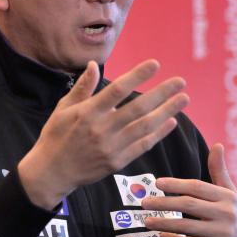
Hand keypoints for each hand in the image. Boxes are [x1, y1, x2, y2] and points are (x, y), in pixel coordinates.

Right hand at [18, 60, 188, 209]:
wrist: (52, 173)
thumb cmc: (56, 135)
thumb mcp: (64, 107)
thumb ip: (83, 87)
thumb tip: (93, 64)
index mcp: (88, 112)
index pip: (118, 90)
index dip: (138, 76)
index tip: (155, 64)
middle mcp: (102, 129)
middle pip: (138, 108)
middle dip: (162, 93)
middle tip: (180, 81)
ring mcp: (111, 148)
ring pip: (145, 127)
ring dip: (167, 112)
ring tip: (183, 99)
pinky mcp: (117, 162)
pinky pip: (142, 146)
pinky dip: (158, 134)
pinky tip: (171, 121)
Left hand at [141, 143, 236, 236]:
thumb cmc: (235, 217)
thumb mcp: (231, 193)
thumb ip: (220, 171)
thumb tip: (217, 145)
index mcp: (227, 196)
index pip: (197, 187)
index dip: (176, 184)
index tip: (157, 183)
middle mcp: (227, 213)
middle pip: (189, 205)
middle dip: (164, 203)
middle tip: (144, 203)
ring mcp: (224, 234)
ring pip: (188, 226)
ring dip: (165, 223)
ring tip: (147, 221)